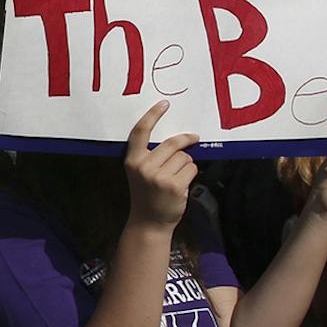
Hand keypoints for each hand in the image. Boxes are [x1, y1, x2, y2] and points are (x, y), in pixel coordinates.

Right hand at [122, 101, 197, 229]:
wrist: (149, 222)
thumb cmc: (147, 194)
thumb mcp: (140, 172)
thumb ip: (150, 156)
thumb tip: (177, 139)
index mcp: (132, 160)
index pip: (141, 132)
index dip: (153, 115)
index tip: (164, 103)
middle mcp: (143, 166)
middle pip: (172, 143)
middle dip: (185, 141)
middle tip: (194, 138)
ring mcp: (158, 176)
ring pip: (185, 156)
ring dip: (187, 163)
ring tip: (178, 177)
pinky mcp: (174, 185)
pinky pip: (192, 168)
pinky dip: (191, 173)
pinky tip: (182, 184)